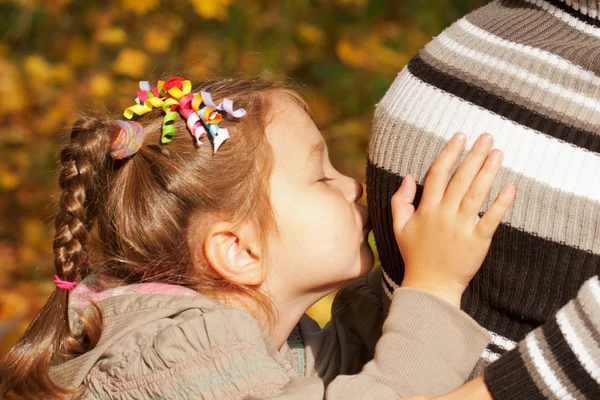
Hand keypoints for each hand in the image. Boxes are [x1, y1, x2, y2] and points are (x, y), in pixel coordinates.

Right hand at [391, 133, 515, 306]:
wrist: (430, 286)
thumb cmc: (415, 255)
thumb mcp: (399, 227)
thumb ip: (400, 201)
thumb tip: (408, 177)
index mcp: (427, 209)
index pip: (438, 174)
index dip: (449, 153)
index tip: (459, 136)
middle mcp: (444, 214)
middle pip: (461, 179)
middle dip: (474, 155)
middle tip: (486, 136)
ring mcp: (461, 227)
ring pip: (477, 194)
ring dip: (488, 171)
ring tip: (498, 153)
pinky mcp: (478, 241)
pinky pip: (491, 219)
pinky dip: (501, 203)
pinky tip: (511, 187)